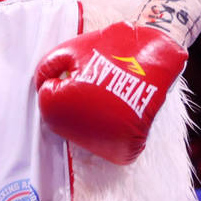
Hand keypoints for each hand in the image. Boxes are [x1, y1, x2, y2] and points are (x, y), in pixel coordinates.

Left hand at [35, 22, 185, 164]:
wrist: (157, 56)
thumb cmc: (112, 49)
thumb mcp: (70, 49)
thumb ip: (47, 68)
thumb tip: (43, 86)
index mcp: (60, 106)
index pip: (46, 99)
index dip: (61, 79)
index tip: (79, 70)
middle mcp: (78, 132)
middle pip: (63, 120)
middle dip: (72, 100)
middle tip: (95, 80)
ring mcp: (103, 144)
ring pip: (84, 133)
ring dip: (90, 116)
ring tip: (109, 92)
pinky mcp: (124, 150)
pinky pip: (107, 144)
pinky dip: (110, 129)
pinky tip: (119, 107)